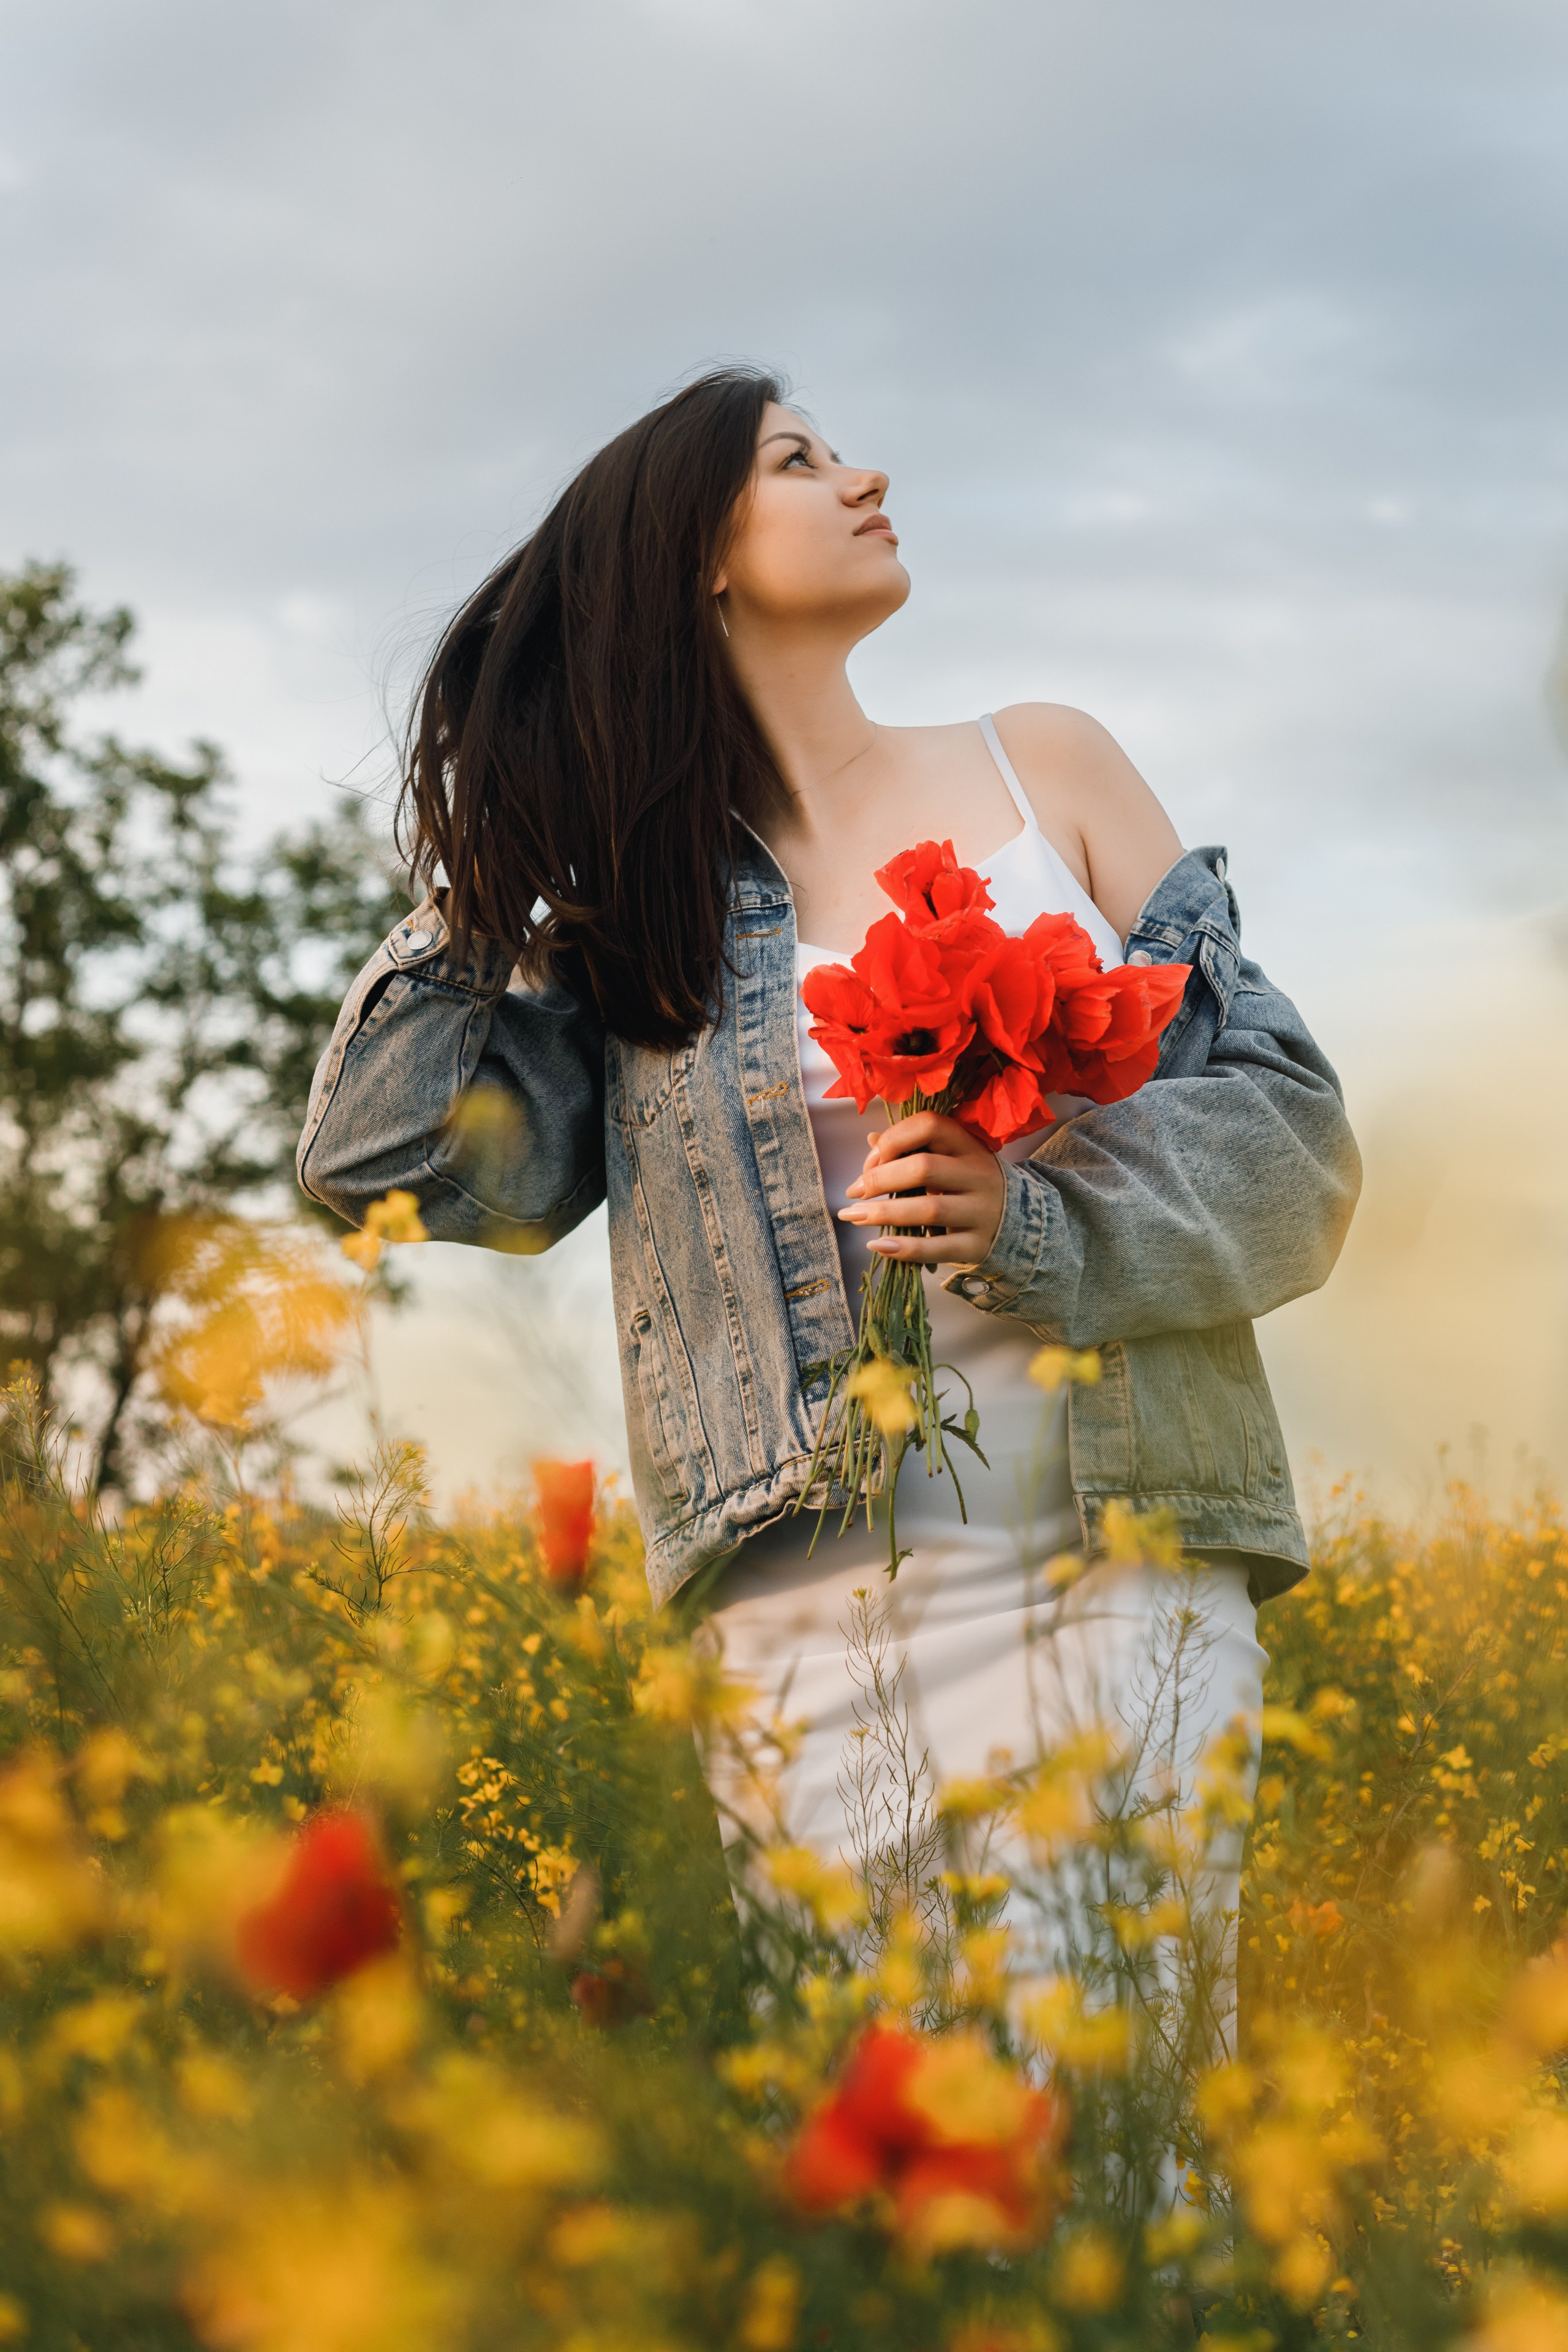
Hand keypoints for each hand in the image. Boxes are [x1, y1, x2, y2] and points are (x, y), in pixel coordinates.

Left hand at [838, 1110, 1005, 1266]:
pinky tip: (877, 1245)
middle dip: (880, 1179)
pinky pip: (937, 1249)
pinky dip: (903, 1249)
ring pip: (928, 1210)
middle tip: (854, 1192)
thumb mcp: (953, 1160)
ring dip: (883, 1213)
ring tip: (853, 1216)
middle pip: (923, 1168)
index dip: (893, 1139)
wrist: (1024, 1224)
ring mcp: (982, 1212)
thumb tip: (872, 1142)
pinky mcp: (977, 1246)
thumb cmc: (973, 1186)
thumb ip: (915, 1149)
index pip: (929, 1125)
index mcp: (969, 1145)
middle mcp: (979, 1175)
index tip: (871, 1161)